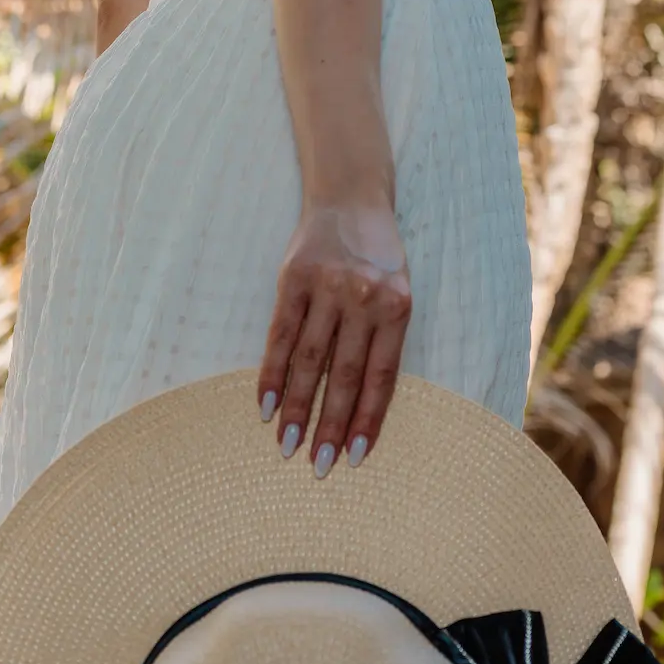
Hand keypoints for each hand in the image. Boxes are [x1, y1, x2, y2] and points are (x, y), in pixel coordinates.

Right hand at [257, 200, 411, 476]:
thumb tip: (361, 406)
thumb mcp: (397, 291)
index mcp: (397, 306)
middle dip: (331, 425)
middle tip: (318, 466)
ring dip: (297, 408)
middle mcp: (364, 298)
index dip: (368, 419)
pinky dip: (272, 373)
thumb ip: (383, 339)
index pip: (381, 376)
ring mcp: (327, 287)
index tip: (355, 457)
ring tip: (286, 445)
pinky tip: (266, 405)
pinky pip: (280, 335)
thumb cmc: (378, 256)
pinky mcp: (293, 278)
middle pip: (344, 375)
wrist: (350, 197)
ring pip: (309, 360)